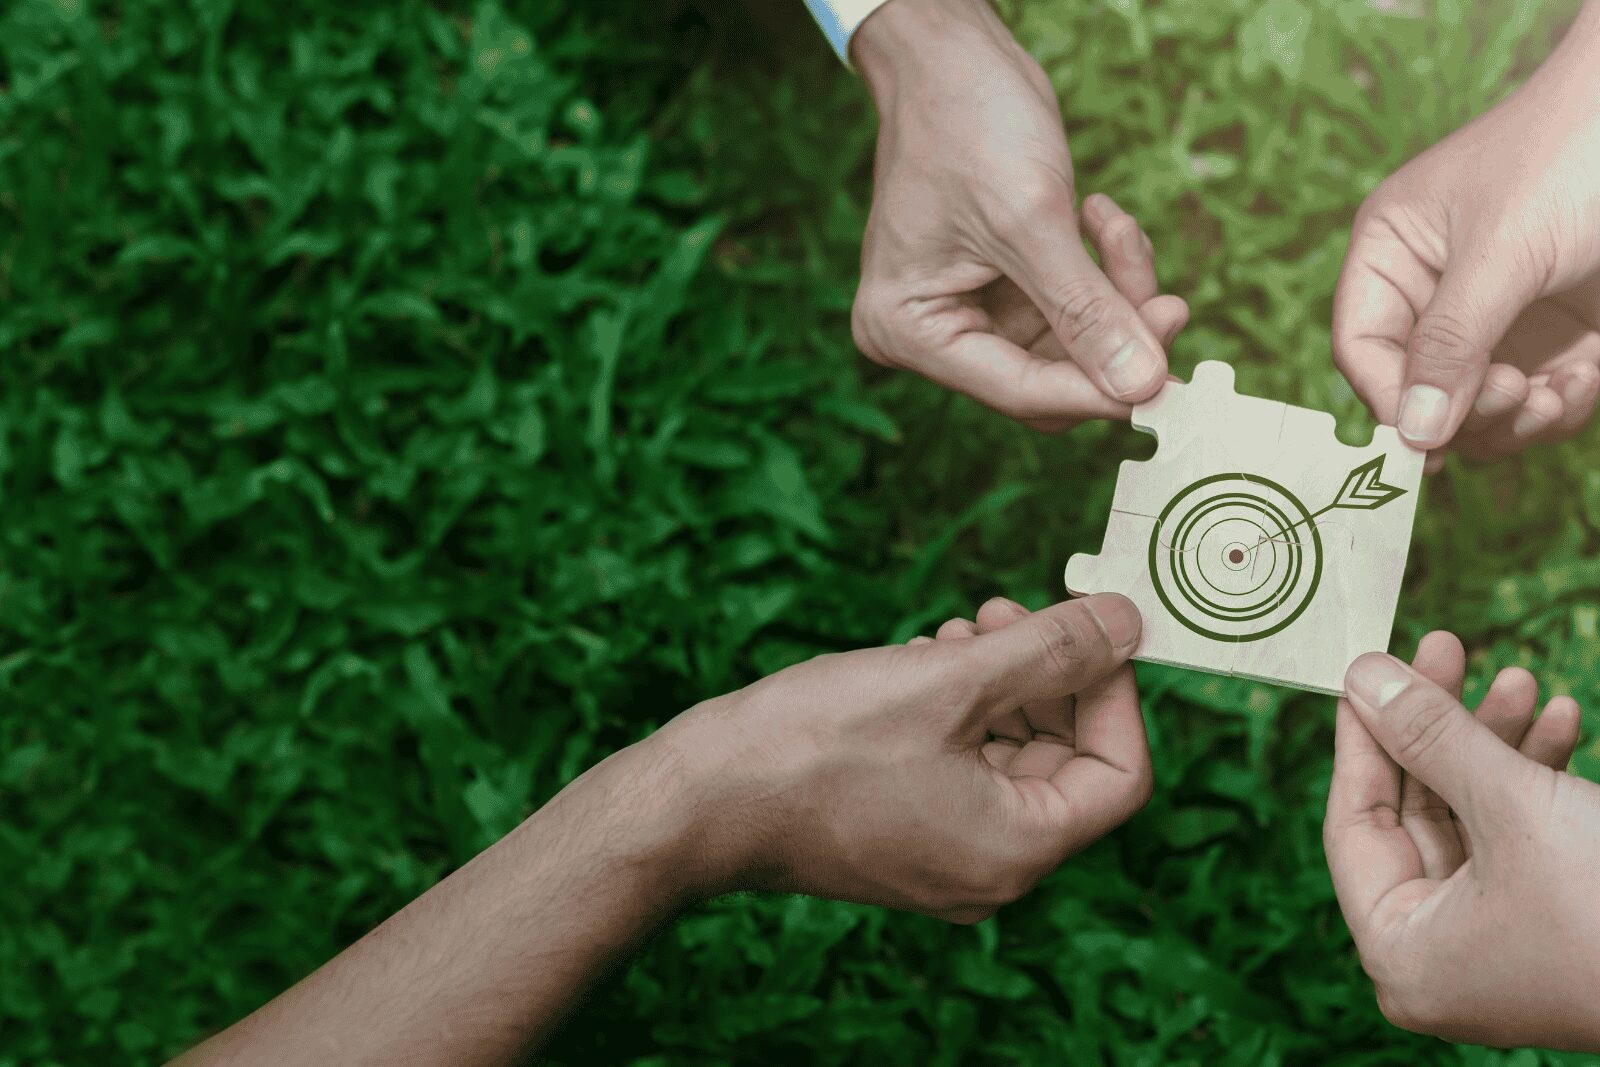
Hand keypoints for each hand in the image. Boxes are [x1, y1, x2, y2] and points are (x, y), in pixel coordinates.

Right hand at [657, 594, 1152, 921]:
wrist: (699, 801)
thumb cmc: (814, 748)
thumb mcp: (948, 681)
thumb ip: (1050, 651)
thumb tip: (1128, 623)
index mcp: (1017, 849)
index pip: (1118, 773)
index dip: (1113, 690)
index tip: (1087, 625)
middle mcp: (991, 870)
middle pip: (1063, 762)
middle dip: (1047, 677)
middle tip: (1005, 611)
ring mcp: (944, 857)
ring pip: (1007, 758)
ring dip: (999, 685)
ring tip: (954, 631)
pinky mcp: (903, 835)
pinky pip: (960, 770)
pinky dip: (957, 712)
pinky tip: (922, 661)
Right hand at [848, 0, 1187, 431]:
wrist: (953, 56)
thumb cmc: (966, 122)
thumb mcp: (1030, 220)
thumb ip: (1087, 312)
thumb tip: (1144, 387)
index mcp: (906, 329)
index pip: (1017, 391)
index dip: (1097, 390)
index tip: (1168, 381)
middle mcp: (931, 333)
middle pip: (1049, 378)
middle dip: (1113, 340)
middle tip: (1171, 304)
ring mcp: (968, 312)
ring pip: (1071, 346)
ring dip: (1115, 297)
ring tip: (1118, 229)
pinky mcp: (1003, 289)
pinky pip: (1072, 309)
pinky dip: (1103, 273)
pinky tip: (1100, 219)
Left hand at [1324, 633, 1599, 1048]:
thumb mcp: (1511, 802)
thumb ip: (1427, 735)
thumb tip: (1362, 676)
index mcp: (1400, 951)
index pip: (1353, 821)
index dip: (1362, 735)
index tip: (1369, 665)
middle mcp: (1435, 957)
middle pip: (1414, 812)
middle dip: (1442, 726)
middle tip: (1449, 647)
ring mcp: (1493, 945)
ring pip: (1471, 819)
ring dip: (1498, 743)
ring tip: (1526, 680)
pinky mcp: (1545, 925)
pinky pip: (1518, 840)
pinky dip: (1536, 780)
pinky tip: (1565, 721)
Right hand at [1333, 8, 1599, 466]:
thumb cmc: (1570, 155)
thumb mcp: (1501, 252)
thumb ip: (1451, 344)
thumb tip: (1413, 434)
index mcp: (1393, 252)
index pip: (1363, 347)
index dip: (1390, 399)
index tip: (1430, 441)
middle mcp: (1435, 290)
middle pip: (1419, 390)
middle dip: (1467, 410)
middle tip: (1516, 397)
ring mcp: (1496, 315)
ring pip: (1477, 408)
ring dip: (1514, 420)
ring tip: (1553, 396)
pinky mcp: (1554, 332)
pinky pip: (1534, 399)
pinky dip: (1556, 407)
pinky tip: (1581, 381)